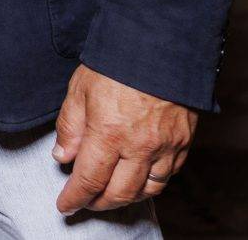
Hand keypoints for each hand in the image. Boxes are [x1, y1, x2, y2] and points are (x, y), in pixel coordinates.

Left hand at [53, 65, 196, 213]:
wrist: (162, 42)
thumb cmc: (117, 61)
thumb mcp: (80, 88)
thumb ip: (70, 126)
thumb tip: (63, 157)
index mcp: (109, 133)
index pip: (89, 179)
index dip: (75, 197)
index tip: (65, 206)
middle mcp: (139, 146)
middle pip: (119, 192)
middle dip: (99, 203)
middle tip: (85, 202)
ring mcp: (165, 146)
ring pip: (147, 189)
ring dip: (126, 197)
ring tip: (110, 194)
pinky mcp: (184, 141)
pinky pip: (168, 175)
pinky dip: (151, 183)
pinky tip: (139, 179)